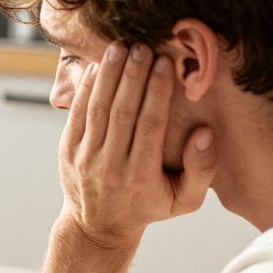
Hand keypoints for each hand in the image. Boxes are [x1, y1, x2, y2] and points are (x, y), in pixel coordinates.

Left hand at [59, 43, 217, 248]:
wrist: (99, 226)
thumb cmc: (150, 206)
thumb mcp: (185, 200)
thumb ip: (202, 169)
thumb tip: (203, 133)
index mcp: (141, 177)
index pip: (150, 125)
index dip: (157, 92)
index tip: (165, 63)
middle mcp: (111, 167)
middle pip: (123, 113)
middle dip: (133, 76)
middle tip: (143, 46)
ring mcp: (86, 158)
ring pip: (98, 109)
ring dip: (109, 76)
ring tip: (120, 46)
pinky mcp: (68, 151)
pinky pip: (78, 114)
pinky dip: (88, 88)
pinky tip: (99, 65)